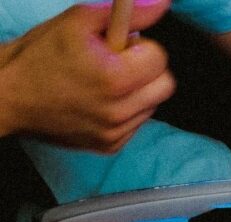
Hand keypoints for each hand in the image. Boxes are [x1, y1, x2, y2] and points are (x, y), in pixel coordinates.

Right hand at [0, 0, 175, 151]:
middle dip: (146, 70)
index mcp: (114, 78)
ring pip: (151, 105)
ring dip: (136, 91)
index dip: (140, 46)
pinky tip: (98, 102)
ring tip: (103, 83)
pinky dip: (124, 111)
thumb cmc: (39, 55)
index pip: (159, 58)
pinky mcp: (110, 146)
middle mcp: (119, 111)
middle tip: (117, 63)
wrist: (8, 97)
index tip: (119, 45)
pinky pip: (135, 124)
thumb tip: (160, 3)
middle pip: (164, 85)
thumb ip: (125, 14)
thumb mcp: (76, 23)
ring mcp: (116, 133)